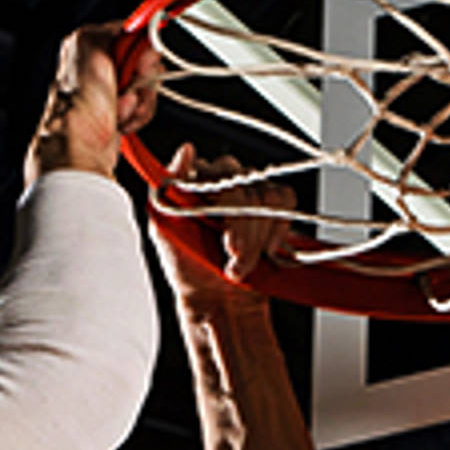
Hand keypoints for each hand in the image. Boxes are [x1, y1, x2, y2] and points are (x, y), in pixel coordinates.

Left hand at [26, 23, 160, 183]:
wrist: (79, 149)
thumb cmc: (79, 105)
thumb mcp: (92, 47)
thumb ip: (118, 29)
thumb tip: (143, 25)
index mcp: (88, 43)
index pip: (132, 35)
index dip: (141, 52)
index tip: (139, 66)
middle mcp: (97, 65)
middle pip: (144, 63)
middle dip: (141, 81)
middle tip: (127, 91)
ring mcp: (110, 90)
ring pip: (147, 87)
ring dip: (140, 102)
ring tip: (121, 110)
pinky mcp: (119, 112)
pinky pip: (144, 107)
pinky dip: (138, 116)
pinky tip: (121, 122)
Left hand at [148, 145, 294, 314]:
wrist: (216, 299)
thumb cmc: (186, 267)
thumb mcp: (163, 229)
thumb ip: (167, 187)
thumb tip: (187, 150)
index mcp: (195, 180)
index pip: (216, 172)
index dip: (226, 205)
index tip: (226, 238)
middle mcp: (223, 180)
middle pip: (244, 187)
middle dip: (241, 228)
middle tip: (232, 253)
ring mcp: (249, 192)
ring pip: (266, 197)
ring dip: (256, 237)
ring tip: (240, 262)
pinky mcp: (273, 207)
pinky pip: (285, 201)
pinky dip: (278, 228)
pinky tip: (266, 249)